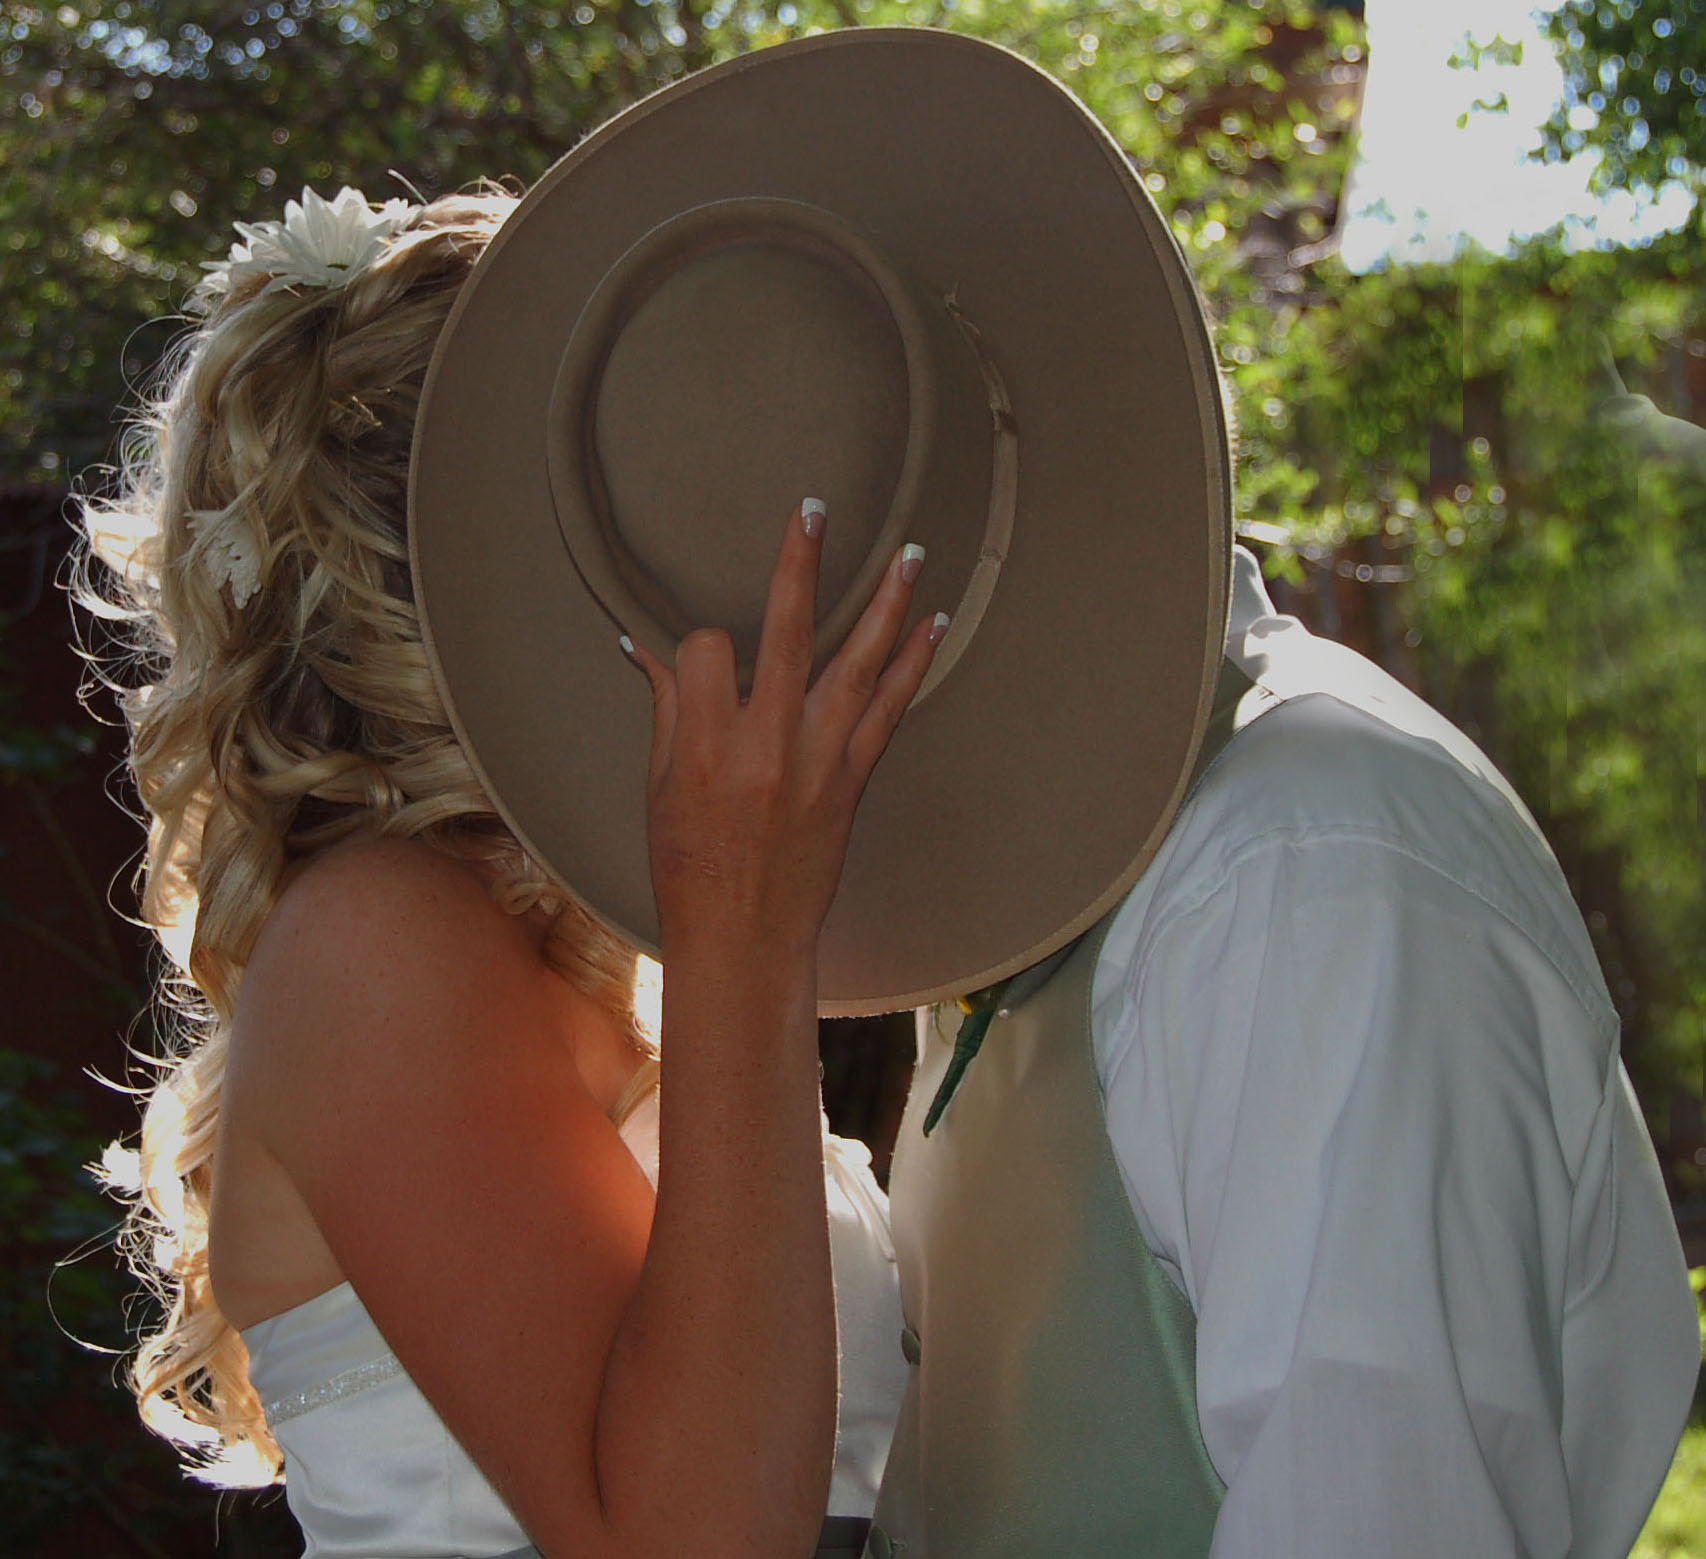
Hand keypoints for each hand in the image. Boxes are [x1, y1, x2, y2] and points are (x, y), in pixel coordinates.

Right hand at [626, 502, 943, 960]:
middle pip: (786, 631)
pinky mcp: (852, 781)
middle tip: (816, 507)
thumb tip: (645, 650)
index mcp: (702, 745)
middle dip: (800, 564)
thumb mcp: (657, 790)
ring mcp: (816, 760)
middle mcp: (764, 744)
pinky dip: (911, 666)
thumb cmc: (689, 868)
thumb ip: (667, 713)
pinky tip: (932, 627)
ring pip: (856, 662)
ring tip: (912, 553)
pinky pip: (889, 711)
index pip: (707, 649)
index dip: (702, 646)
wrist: (744, 938)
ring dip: (886, 603)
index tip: (702, 662)